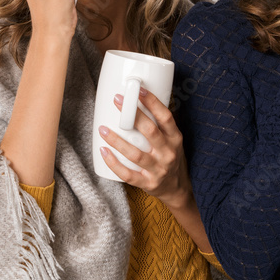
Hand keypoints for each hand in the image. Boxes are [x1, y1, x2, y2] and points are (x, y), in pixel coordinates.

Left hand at [98, 88, 192, 208]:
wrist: (177, 188)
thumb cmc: (170, 157)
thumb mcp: (173, 140)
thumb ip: (160, 124)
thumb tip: (138, 100)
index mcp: (175, 138)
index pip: (166, 117)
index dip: (153, 102)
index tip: (139, 90)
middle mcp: (168, 153)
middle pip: (150, 132)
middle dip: (133, 115)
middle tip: (117, 101)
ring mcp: (158, 169)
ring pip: (135, 154)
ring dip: (117, 141)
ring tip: (103, 129)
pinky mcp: (148, 183)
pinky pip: (128, 174)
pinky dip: (114, 163)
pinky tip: (103, 152)